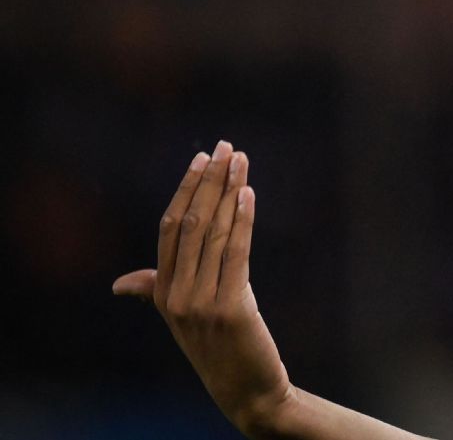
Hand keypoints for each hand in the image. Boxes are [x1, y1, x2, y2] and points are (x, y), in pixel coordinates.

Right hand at [114, 141, 294, 435]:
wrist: (246, 389)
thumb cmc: (219, 346)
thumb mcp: (182, 316)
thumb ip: (155, 290)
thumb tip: (121, 283)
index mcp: (163, 291)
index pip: (170, 228)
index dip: (186, 189)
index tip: (202, 158)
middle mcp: (176, 294)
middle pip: (192, 223)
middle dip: (209, 181)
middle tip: (226, 147)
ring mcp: (200, 302)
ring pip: (214, 233)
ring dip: (228, 191)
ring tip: (241, 161)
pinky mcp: (230, 308)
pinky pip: (235, 254)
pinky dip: (242, 220)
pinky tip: (248, 194)